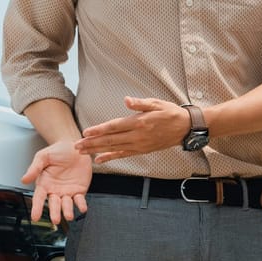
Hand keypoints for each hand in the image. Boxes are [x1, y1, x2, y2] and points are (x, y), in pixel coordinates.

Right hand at [21, 141, 91, 224]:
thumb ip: (34, 168)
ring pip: (67, 204)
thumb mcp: (42, 157)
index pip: (39, 198)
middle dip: (54, 212)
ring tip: (68, 216)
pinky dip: (81, 204)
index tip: (35, 217)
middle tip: (55, 220)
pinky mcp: (79, 190)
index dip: (36, 208)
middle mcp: (55, 190)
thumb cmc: (57, 151)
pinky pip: (80, 200)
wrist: (74, 147)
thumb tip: (24, 179)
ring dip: (68, 211)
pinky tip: (82, 208)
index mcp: (44, 184)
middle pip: (54, 204)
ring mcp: (67, 192)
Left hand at [74, 97, 190, 163]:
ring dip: (97, 150)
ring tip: (82, 152)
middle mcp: (137, 136)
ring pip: (114, 149)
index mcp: (139, 122)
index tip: (85, 133)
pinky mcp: (141, 150)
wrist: (184, 128)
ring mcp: (139, 145)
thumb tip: (126, 100)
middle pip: (110, 140)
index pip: (114, 126)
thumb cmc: (170, 113)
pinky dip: (110, 157)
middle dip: (92, 143)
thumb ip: (140, 103)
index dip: (99, 130)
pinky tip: (99, 160)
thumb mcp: (156, 103)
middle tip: (76, 146)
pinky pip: (123, 155)